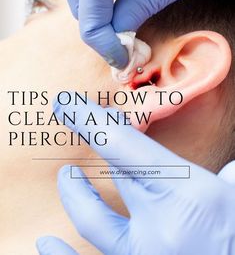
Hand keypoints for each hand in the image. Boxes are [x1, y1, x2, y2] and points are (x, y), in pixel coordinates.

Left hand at [37, 95, 234, 254]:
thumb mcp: (232, 193)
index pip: (124, 146)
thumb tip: (221, 168)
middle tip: (85, 125)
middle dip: (96, 142)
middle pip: (114, 172)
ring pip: (94, 221)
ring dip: (76, 194)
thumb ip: (221, 174)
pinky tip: (44, 243)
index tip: (68, 104)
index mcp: (189, 197)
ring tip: (66, 176)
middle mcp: (160, 230)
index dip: (91, 121)